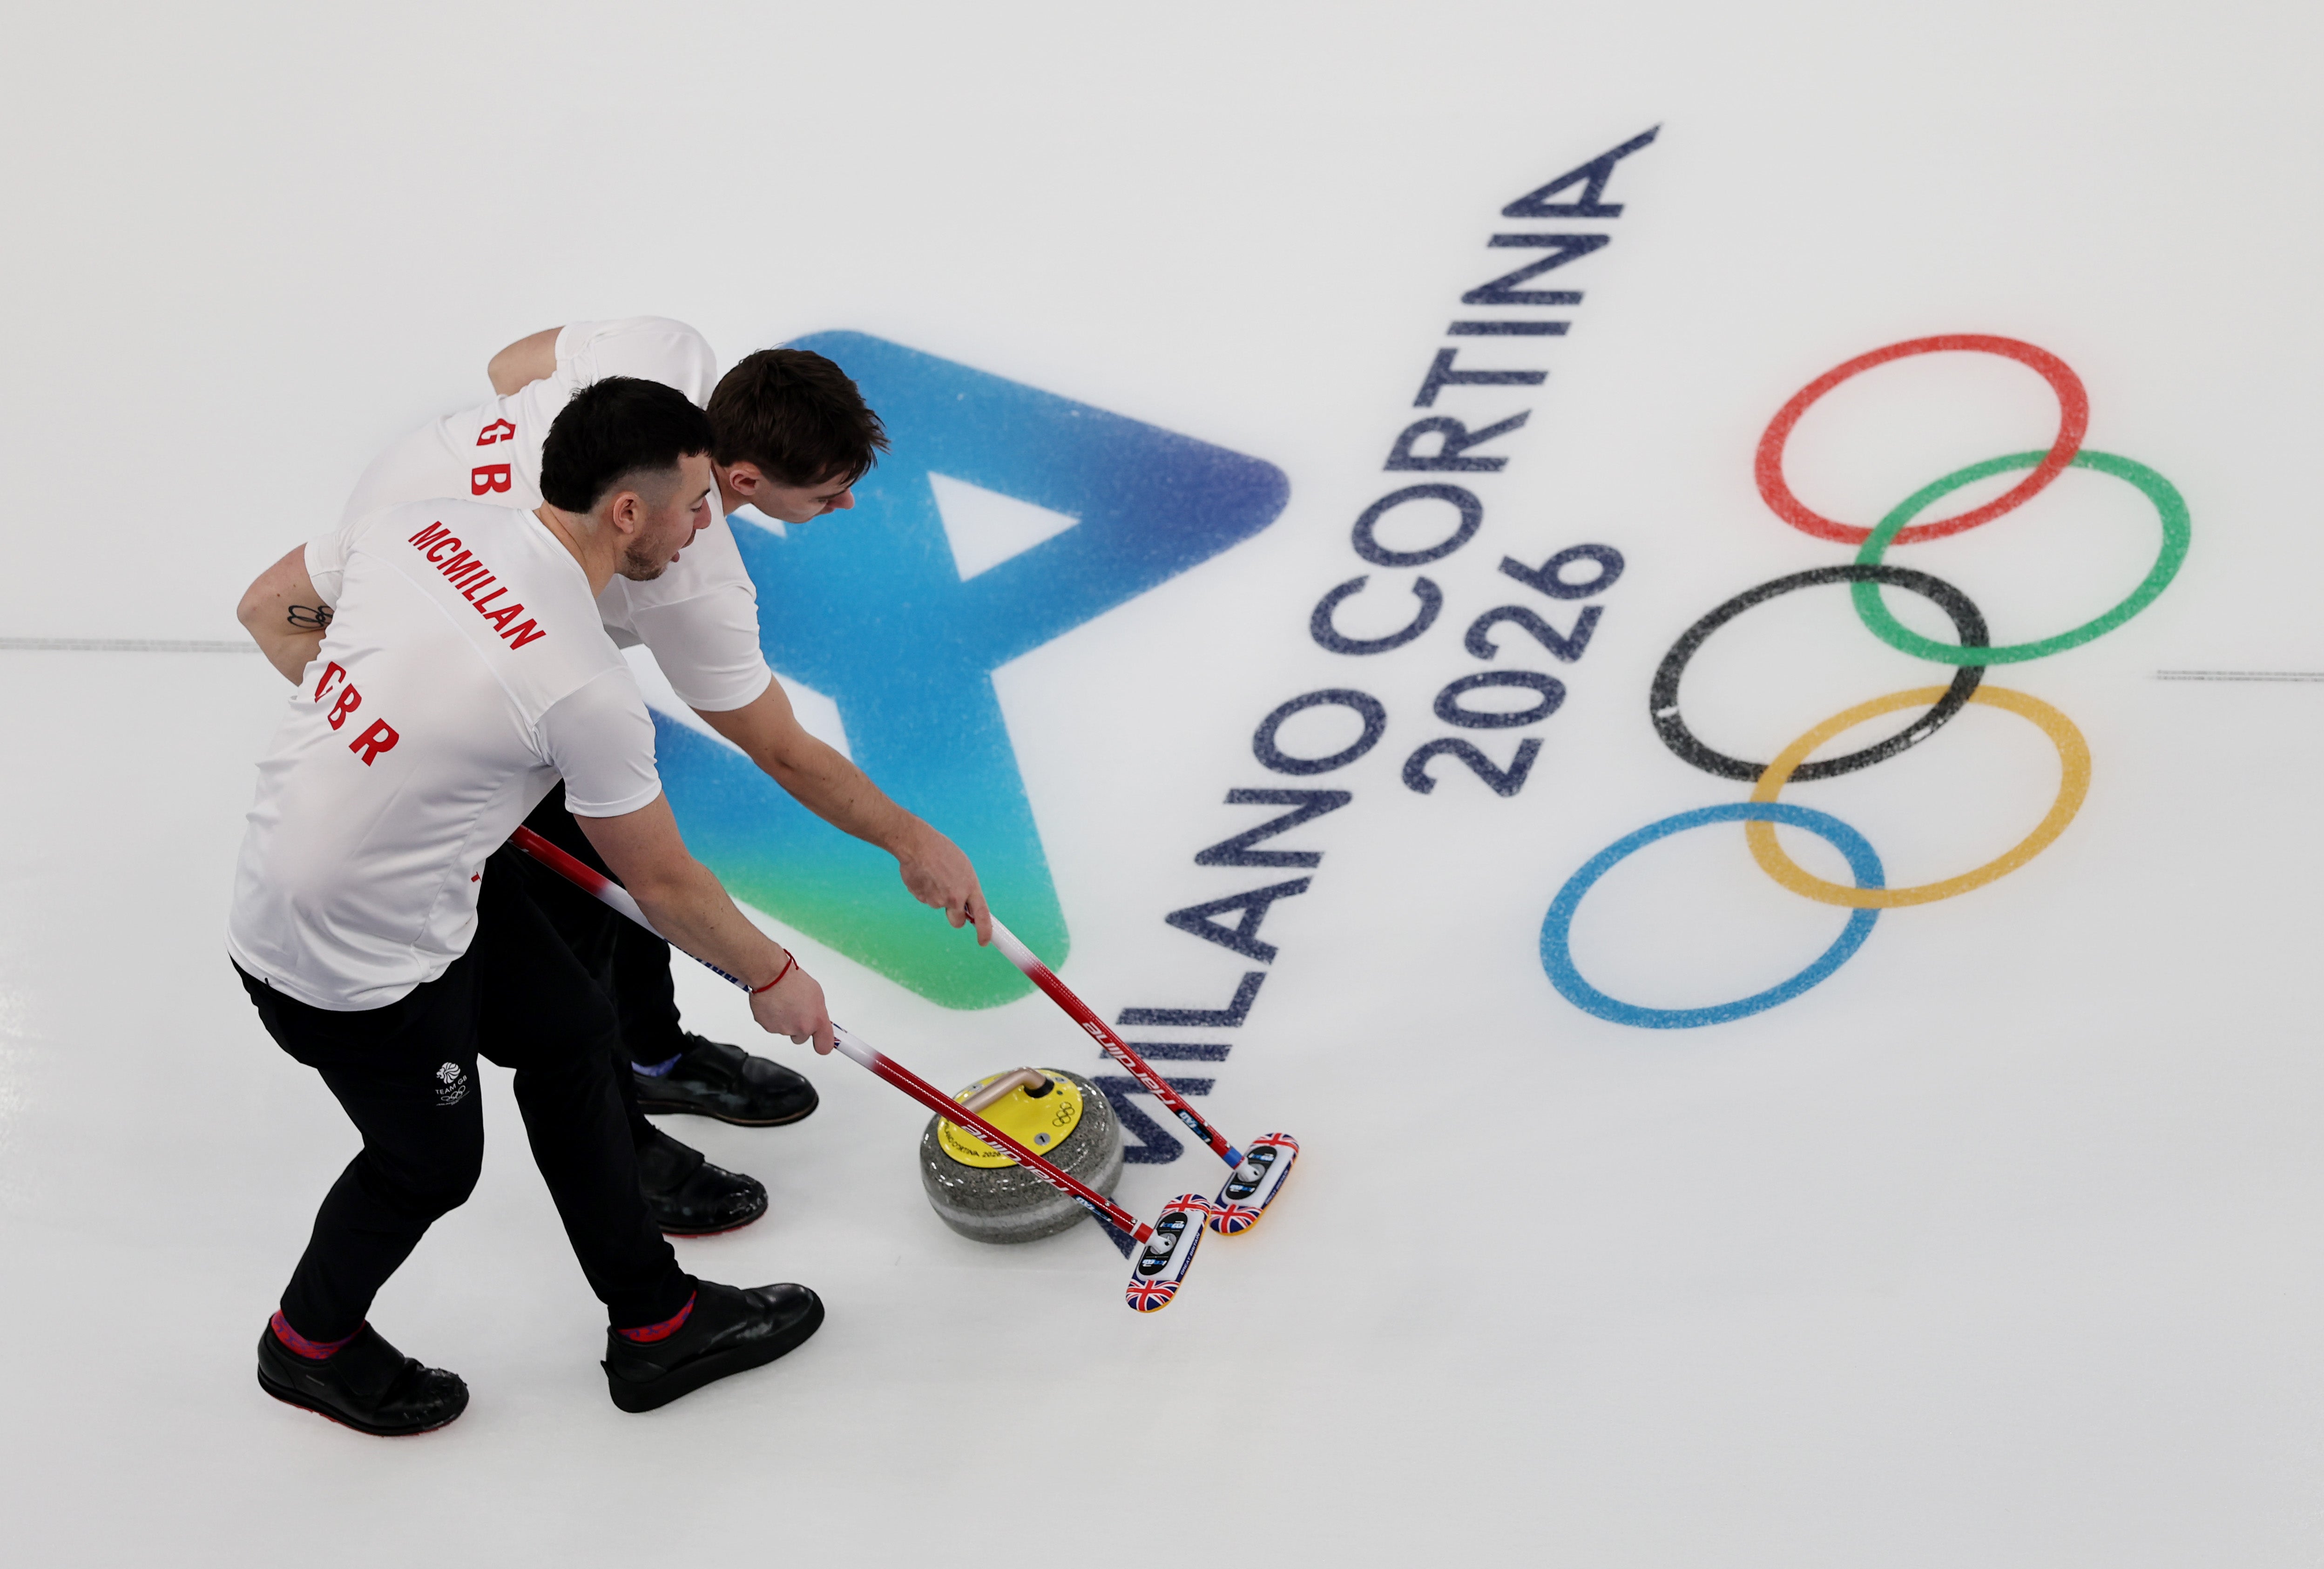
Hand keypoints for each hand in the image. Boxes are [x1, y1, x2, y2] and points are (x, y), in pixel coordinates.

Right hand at [748, 959, 834, 1053]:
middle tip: (795, 1010)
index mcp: (817, 1020)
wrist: (771, 976)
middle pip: (801, 1038)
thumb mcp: (816, 995)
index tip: (822, 1042)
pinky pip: (772, 1026)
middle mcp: (801, 1028)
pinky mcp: (768, 1028)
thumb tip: (816, 1019)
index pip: (825, 1046)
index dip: (823, 1044)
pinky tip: (774, 1004)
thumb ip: (817, 1012)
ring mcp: (784, 1030)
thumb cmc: (793, 980)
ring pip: (786, 1031)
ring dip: (785, 1020)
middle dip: (798, 1028)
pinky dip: (772, 1018)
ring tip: (784, 1003)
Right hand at [895, 821, 990, 943]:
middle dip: (955, 916)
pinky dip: (925, 890)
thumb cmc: (942, 851)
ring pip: (939, 906)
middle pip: (957, 921)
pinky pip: (926, 899)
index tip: (984, 941)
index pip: (982, 915)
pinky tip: (924, 875)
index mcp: (970, 887)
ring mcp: (936, 900)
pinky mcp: (921, 898)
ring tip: (934, 875)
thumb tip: (965, 904)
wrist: (917, 844)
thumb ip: (966, 888)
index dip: (984, 931)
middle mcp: (955, 897)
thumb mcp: (963, 868)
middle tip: (950, 900)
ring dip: (937, 896)